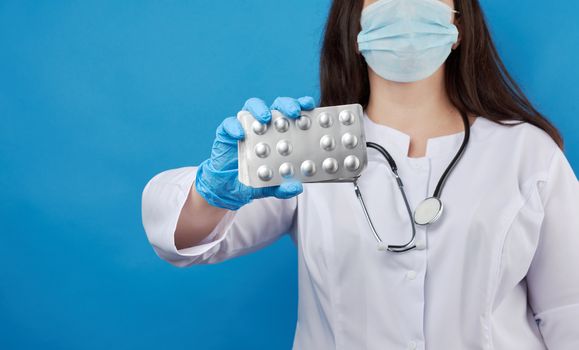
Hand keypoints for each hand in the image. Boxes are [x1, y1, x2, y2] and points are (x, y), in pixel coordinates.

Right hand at [194, 96, 315, 209]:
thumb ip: (284, 187)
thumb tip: (298, 187)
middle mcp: (263, 126)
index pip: (291, 115)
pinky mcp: (226, 132)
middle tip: (293, 112)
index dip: (301, 106)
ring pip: (252, 107)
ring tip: (265, 118)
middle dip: (285, 104)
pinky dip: (234, 126)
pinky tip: (240, 134)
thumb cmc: (253, 181)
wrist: (229, 189)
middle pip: (276, 106)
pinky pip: (229, 124)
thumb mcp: (271, 187)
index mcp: (279, 134)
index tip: (309, 105)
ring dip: (259, 109)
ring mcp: (244, 127)